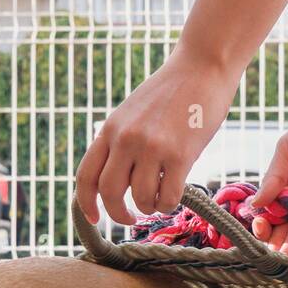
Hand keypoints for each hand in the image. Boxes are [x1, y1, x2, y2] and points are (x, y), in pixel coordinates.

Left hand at [76, 48, 236, 222]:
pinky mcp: (180, 155)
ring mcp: (152, 147)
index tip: (96, 219)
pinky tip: (174, 195)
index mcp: (110, 129)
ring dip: (150, 207)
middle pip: (109, 192)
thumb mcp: (134, 113)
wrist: (202, 68)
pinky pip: (167, 197)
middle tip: (132, 218)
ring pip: (140, 198)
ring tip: (159, 199)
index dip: (87, 204)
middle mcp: (126, 139)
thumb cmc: (172, 92)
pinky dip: (168, 204)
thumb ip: (122, 142)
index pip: (86, 176)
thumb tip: (119, 181)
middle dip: (119, 213)